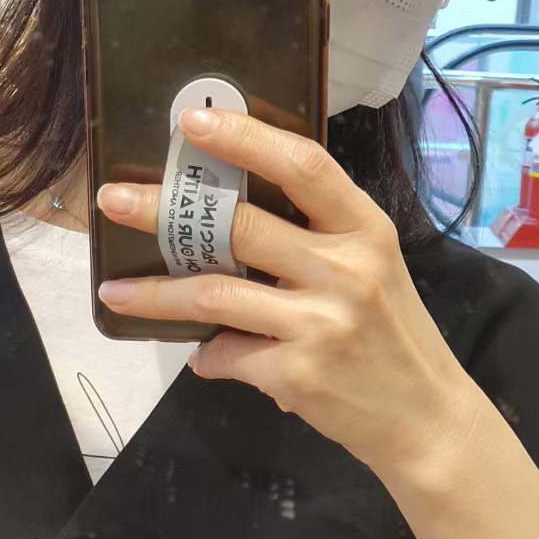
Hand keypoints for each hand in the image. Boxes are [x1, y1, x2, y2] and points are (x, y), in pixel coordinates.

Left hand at [96, 106, 480, 475]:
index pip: (302, 165)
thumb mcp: (371, 270)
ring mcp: (320, 321)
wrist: (425, 417)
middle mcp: (345, 267)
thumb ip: (314, 240)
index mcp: (364, 228)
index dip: (244, 138)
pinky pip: (227, 354)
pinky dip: (206, 356)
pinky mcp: (298, 371)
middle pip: (240, 225)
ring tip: (113, 291)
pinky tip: (204, 357)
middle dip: (165, 211)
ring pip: (214, 293)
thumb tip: (224, 224)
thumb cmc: (389, 337)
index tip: (191, 122)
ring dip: (154, 294)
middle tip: (112, 201)